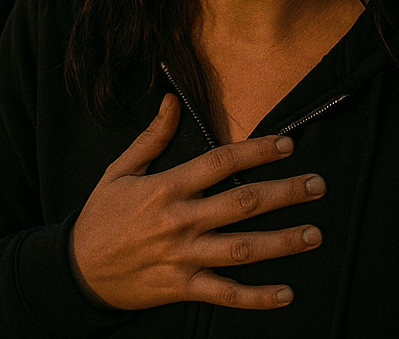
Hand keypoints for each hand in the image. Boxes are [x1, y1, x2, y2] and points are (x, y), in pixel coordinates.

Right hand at [69, 94, 324, 311]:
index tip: (286, 144)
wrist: (79, 268)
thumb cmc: (102, 214)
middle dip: (284, 193)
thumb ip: (152, 138)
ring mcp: (183, 256)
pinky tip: (287, 293)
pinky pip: (226, 294)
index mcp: (165, 187)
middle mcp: (179, 220)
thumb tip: (172, 102)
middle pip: (242, 204)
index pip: (219, 162)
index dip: (255, 151)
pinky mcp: (182, 287)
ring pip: (242, 249)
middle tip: (318, 186)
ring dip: (282, 242)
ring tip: (314, 233)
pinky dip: (258, 297)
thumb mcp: (120, 169)